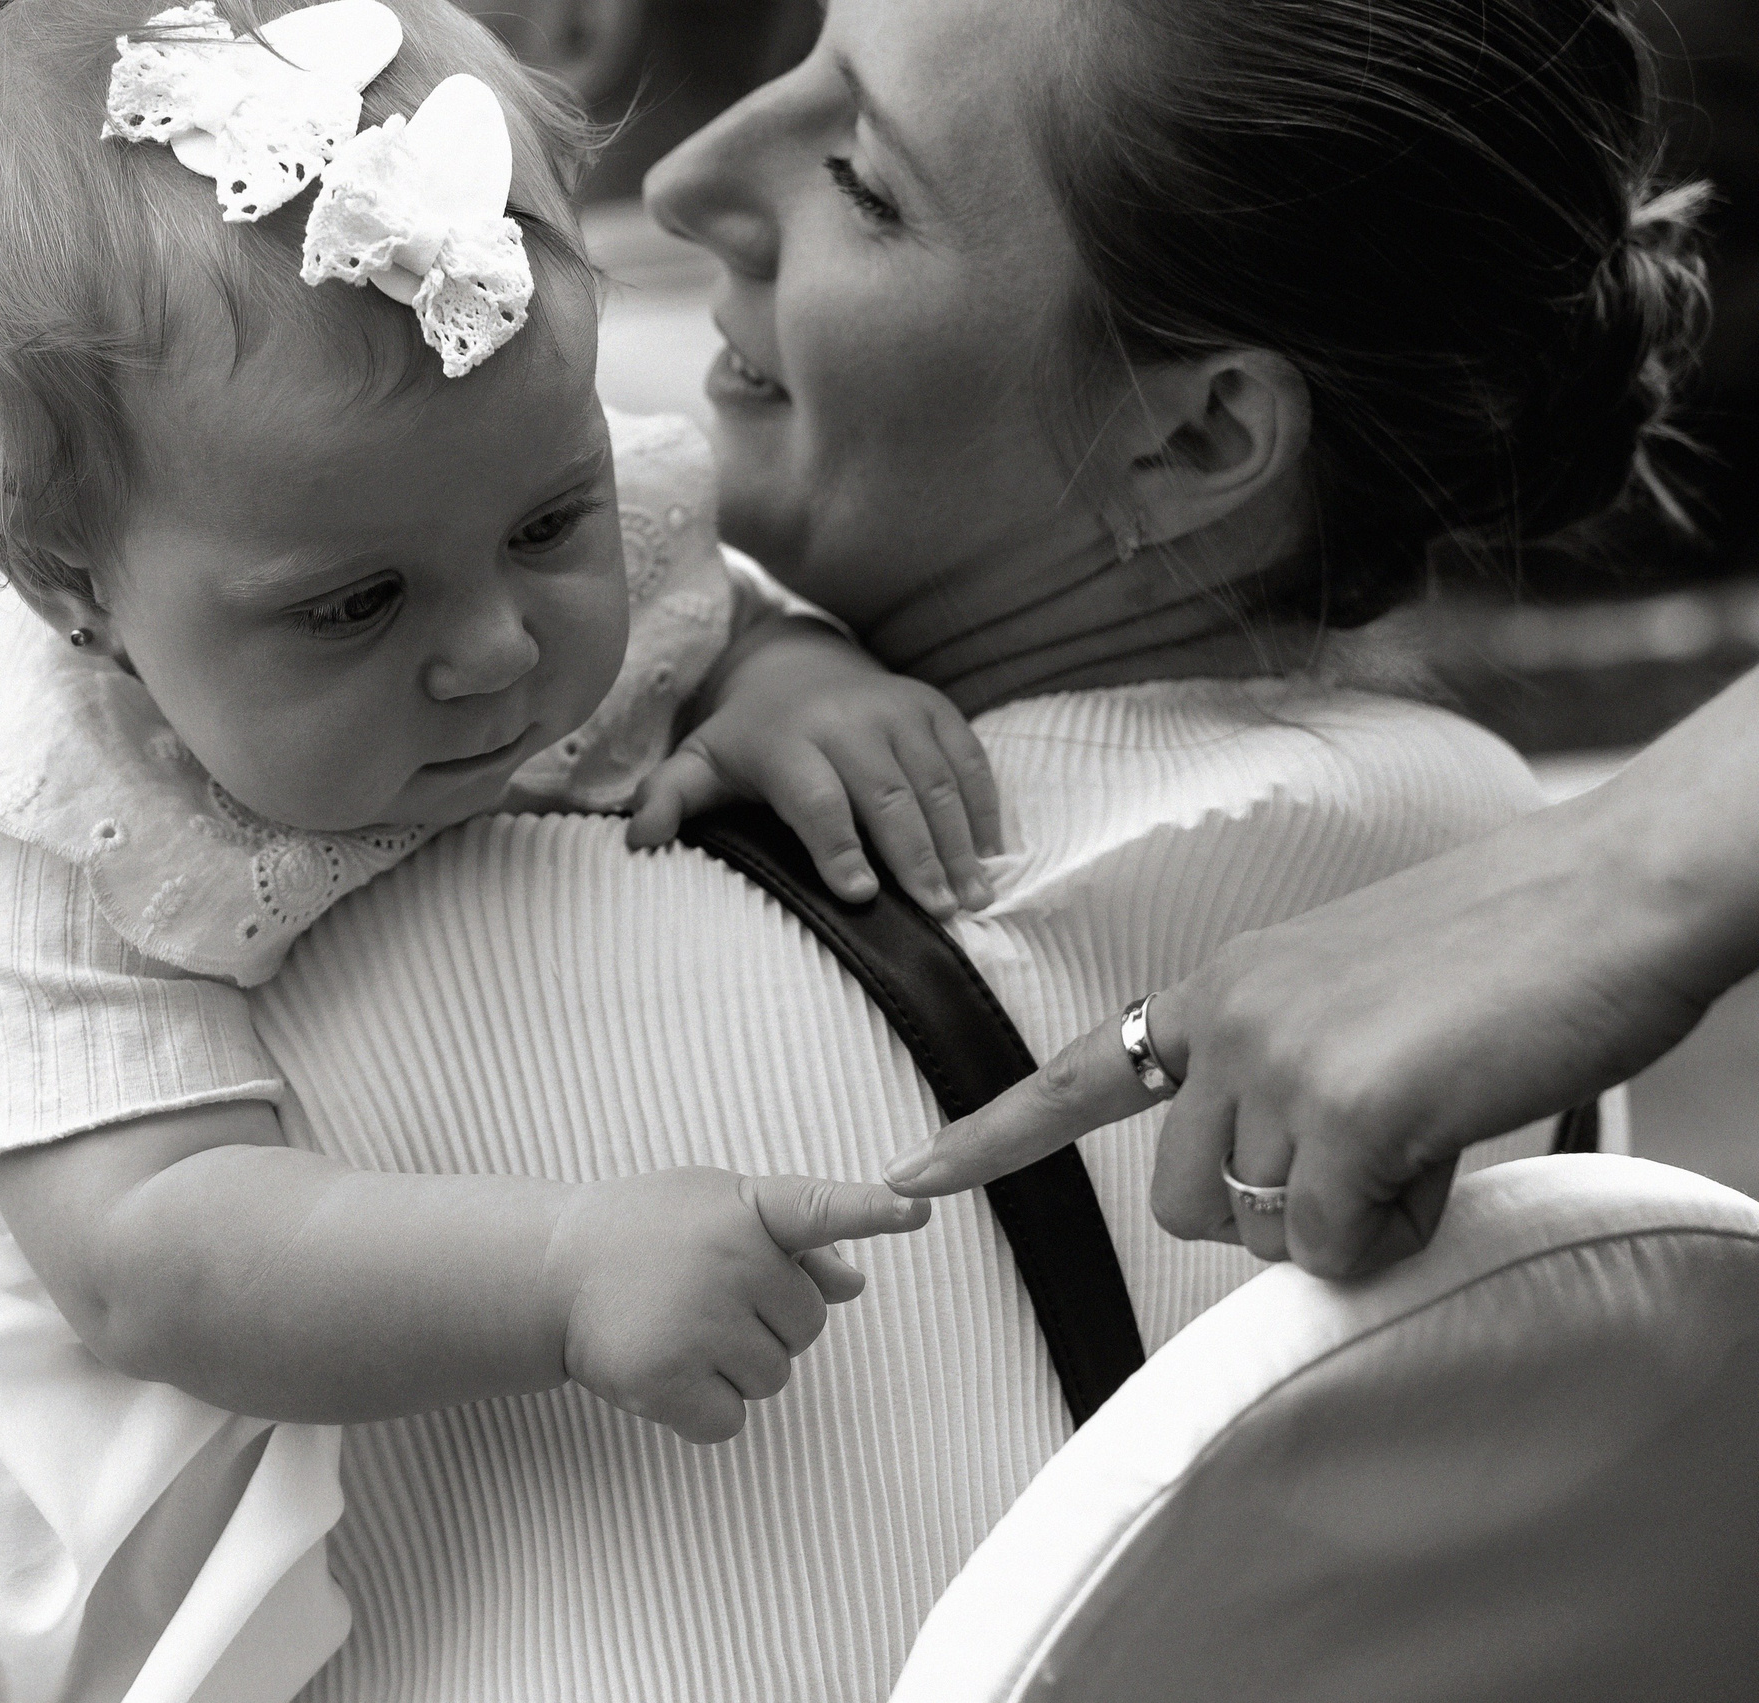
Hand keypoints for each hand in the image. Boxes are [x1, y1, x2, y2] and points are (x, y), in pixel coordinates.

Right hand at [547, 1168, 928, 1443]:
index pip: (818, 1208)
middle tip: (705, 1298)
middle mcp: (725, 1259)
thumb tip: (854, 1285)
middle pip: (807, 1327)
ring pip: (772, 1379)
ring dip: (736, 1368)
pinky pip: (729, 1421)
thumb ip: (793, 1245)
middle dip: (767, 1323)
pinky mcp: (664, 1379)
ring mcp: (695, 1320)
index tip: (918, 1209)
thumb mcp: (716, 1212)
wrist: (551, 1269)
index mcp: (745, 1209)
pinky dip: (704, 1410)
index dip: (873, 1210)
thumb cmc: (648, 1233)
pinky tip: (667, 1369)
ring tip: (680, 1328)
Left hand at [628, 622, 1001, 913]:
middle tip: (941, 913)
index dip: (838, 847)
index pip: (816, 799)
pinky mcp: (933, 706)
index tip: (860, 895)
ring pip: (934, 781)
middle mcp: (846, 720)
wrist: (795, 663)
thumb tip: (637, 839)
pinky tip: (992, 856)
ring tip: (974, 898)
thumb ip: (667, 798)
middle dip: (916, 856)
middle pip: (887, 794)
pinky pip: (967, 758)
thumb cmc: (746, 739)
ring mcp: (896, 710)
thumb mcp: (699, 763)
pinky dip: (983, 807)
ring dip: (959, 842)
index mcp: (786, 741)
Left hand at [884, 781, 1730, 1279]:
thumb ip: (1289, 1076)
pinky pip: (1333, 1240)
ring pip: (1259, 1226)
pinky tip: (1442, 1157)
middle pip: (1177, 1199)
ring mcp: (1277, 1059)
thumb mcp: (1355, 995)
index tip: (913, 1174)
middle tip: (1366, 1173)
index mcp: (1221, 987)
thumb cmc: (1510, 948)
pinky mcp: (1346, 1105)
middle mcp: (1227, 1018)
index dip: (992, 1134)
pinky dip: (1391, 1232)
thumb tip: (1278, 1191)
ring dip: (1347, 1223)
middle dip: (1263, 1221)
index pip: (1077, 1071)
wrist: (1615, 890)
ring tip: (1424, 1143)